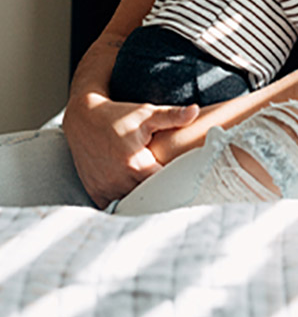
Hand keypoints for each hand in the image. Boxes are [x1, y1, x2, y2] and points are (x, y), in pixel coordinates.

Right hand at [63, 91, 198, 207]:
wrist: (83, 119)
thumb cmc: (118, 115)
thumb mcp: (146, 113)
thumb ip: (172, 116)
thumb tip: (195, 111)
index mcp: (135, 165)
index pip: (164, 184)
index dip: (177, 182)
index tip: (187, 177)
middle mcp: (119, 181)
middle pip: (149, 196)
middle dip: (162, 192)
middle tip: (174, 185)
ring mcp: (105, 189)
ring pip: (132, 202)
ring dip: (143, 198)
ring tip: (157, 190)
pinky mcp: (95, 192)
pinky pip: (115, 205)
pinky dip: (125, 202)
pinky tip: (136, 192)